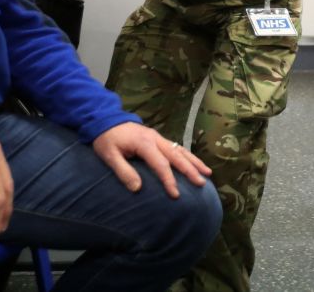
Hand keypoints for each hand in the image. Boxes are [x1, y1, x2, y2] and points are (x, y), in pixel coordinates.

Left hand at [92, 122, 211, 198]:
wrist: (105, 119)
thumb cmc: (106, 139)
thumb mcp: (109, 156)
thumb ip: (123, 171)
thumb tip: (137, 188)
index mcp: (144, 144)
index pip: (160, 164)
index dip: (169, 180)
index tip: (176, 195)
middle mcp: (155, 139)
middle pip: (176, 156)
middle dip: (190, 170)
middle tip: (201, 183)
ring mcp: (158, 137)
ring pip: (180, 150)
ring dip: (194, 161)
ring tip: (207, 173)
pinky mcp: (158, 138)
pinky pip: (176, 147)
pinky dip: (188, 155)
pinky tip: (195, 163)